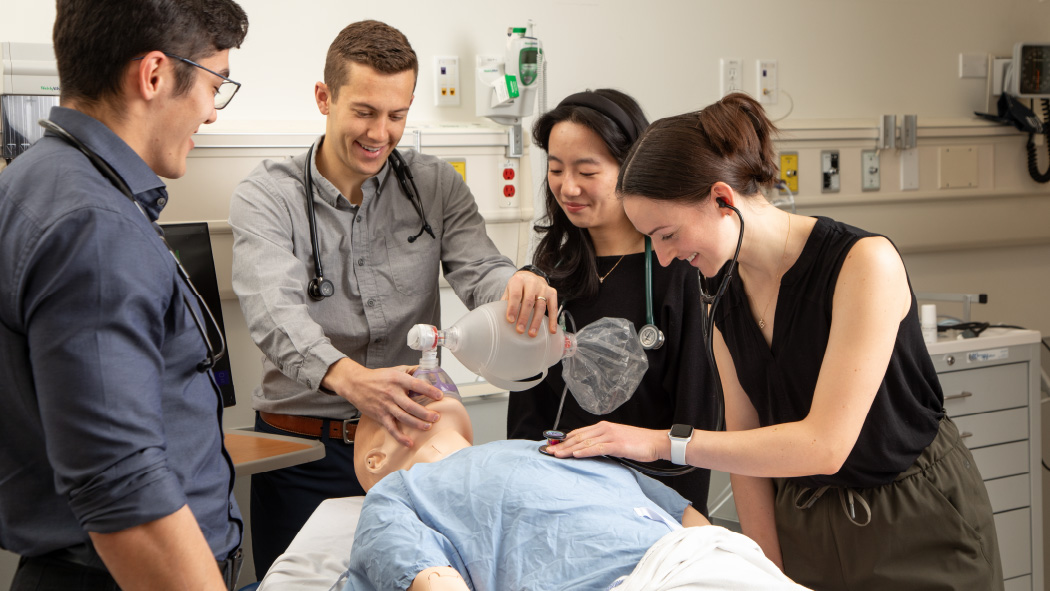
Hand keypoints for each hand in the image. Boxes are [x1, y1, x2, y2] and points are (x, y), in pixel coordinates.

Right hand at [321, 358, 443, 446]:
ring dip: (417, 424)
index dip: (429, 391)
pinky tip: (409, 443)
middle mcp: (392, 393)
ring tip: (428, 427)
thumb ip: (411, 370)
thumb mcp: (395, 369)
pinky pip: (391, 428)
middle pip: (411, 405)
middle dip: (425, 413)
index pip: (416, 385)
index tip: (440, 396)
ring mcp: (385, 406)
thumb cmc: (377, 377)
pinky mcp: (380, 416)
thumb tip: (427, 370)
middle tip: (437, 417)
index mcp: (397, 380)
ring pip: (403, 417)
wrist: (355, 384)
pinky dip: (400, 437)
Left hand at [501, 270, 557, 336]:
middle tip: (520, 330)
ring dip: (536, 321)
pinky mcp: (552, 292)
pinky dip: (553, 319)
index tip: (510, 320)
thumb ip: (506, 302)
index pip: (516, 295)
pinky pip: (553, 307)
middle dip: (524, 317)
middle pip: (528, 301)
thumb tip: (501, 319)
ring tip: (532, 333)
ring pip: (541, 306)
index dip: (513, 308)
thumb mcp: (509, 290)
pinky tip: (551, 330)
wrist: (530, 276)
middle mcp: (532, 282)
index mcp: (518, 280)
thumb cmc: (517, 287)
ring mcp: (543, 287)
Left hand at [550, 421, 666, 462]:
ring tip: (557, 454)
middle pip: (578, 437)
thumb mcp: (616, 441)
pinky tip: (575, 455)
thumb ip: (602, 443)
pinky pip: (597, 448)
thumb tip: (588, 451)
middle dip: (562, 445)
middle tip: (548, 451)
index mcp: (603, 427)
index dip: (564, 439)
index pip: (578, 432)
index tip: (552, 446)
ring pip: (584, 442)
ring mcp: (610, 435)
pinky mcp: (617, 444)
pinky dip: (585, 451)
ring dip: (569, 449)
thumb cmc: (638, 443)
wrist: (656, 442)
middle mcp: (604, 428)